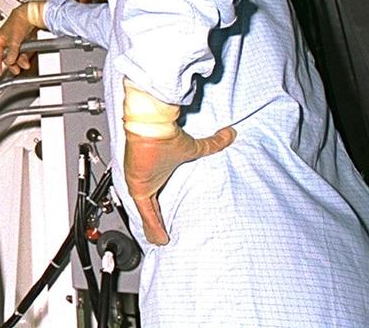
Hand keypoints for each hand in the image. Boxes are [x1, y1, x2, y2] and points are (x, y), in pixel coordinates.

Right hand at [0, 1, 43, 75]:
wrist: (30, 15)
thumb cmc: (19, 22)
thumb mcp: (14, 40)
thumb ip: (11, 52)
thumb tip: (9, 61)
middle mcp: (6, 41)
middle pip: (7, 57)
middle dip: (12, 64)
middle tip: (16, 70)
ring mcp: (15, 41)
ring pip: (16, 55)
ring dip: (20, 61)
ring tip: (25, 64)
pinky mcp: (23, 41)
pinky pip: (22, 52)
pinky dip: (25, 56)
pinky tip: (28, 57)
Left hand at [123, 126, 234, 244]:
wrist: (152, 127)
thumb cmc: (167, 135)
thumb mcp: (195, 147)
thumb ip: (213, 143)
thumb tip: (230, 134)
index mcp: (153, 174)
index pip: (154, 198)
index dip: (158, 211)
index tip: (164, 226)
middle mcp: (143, 180)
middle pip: (147, 207)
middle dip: (154, 223)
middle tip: (160, 238)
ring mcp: (138, 184)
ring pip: (145, 212)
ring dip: (152, 227)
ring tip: (159, 242)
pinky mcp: (137, 186)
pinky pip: (145, 212)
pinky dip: (152, 225)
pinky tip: (158, 240)